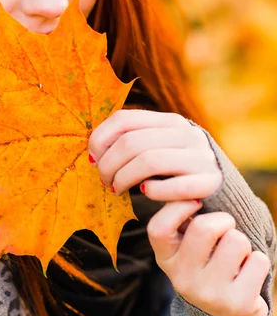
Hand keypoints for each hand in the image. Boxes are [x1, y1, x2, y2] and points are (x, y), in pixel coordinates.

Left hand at [88, 110, 222, 199]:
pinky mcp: (210, 183)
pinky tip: (145, 192)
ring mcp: (201, 157)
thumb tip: (93, 149)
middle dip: (108, 164)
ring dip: (123, 178)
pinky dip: (152, 190)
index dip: (100, 139)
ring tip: (116, 189)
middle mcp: (188, 134)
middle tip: (104, 180)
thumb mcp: (160, 149)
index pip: (124, 119)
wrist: (223, 195)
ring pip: (148, 161)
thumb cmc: (179, 174)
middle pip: (131, 142)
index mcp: (171, 121)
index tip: (92, 159)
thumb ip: (134, 142)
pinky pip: (172, 186)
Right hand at [147, 199, 269, 315]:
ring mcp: (209, 294)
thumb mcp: (186, 246)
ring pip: (236, 241)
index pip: (159, 227)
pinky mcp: (238, 305)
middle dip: (223, 220)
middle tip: (225, 230)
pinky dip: (258, 261)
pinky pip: (259, 260)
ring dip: (242, 242)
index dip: (178, 207)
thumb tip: (191, 183)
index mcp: (166, 259)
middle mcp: (182, 278)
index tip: (196, 204)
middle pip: (204, 227)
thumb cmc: (207, 264)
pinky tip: (247, 274)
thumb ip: (184, 219)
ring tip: (235, 257)